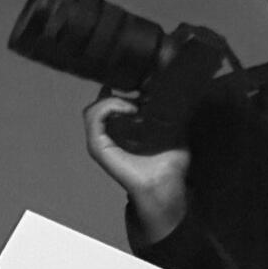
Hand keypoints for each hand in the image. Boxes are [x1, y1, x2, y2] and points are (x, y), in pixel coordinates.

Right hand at [84, 93, 190, 244]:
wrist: (166, 185)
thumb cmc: (170, 164)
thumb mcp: (174, 129)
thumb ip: (171, 111)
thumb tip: (172, 89)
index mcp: (121, 133)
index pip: (108, 103)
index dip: (121, 88)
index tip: (140, 83)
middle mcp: (108, 137)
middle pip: (99, 103)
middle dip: (117, 91)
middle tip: (139, 91)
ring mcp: (101, 143)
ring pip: (93, 109)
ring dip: (113, 99)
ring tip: (133, 104)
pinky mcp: (99, 148)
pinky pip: (93, 117)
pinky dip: (108, 106)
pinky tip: (129, 108)